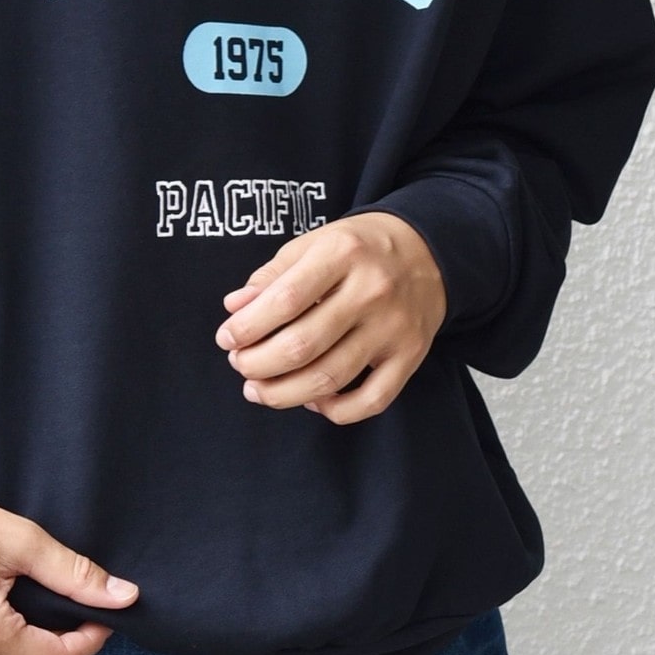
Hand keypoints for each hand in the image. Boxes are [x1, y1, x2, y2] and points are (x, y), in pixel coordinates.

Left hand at [214, 212, 446, 424]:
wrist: (428, 251)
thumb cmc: (357, 249)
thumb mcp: (312, 244)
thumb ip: (271, 277)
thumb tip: (233, 308)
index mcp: (342, 254)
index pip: (284, 300)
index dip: (247, 327)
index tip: (226, 339)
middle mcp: (372, 291)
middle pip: (303, 345)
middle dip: (259, 364)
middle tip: (240, 365)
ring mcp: (394, 328)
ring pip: (331, 378)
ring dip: (284, 394)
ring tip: (258, 390)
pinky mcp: (411, 356)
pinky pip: (372, 400)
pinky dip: (336, 411)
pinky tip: (311, 400)